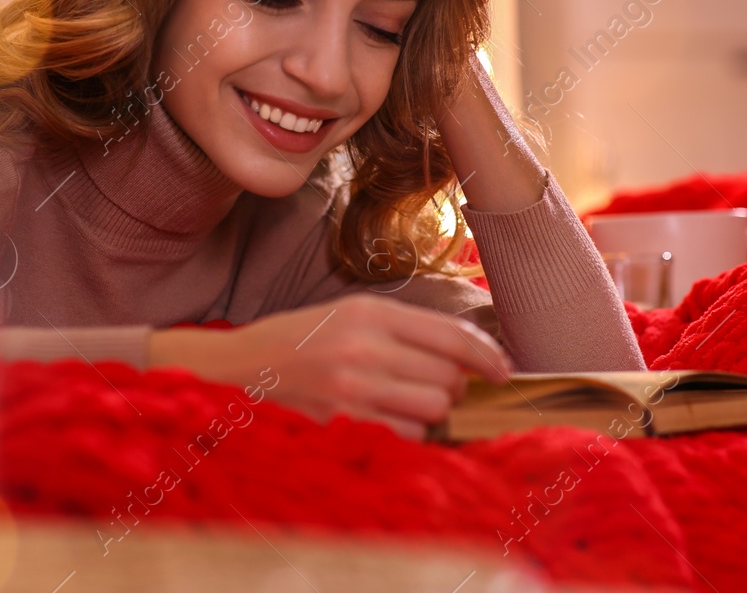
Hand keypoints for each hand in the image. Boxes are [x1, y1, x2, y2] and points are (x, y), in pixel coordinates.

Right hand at [148, 293, 512, 439]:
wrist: (244, 362)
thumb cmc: (306, 338)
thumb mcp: (353, 314)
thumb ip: (407, 330)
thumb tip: (470, 357)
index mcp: (371, 311)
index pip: (451, 336)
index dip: (487, 356)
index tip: (502, 371)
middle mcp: (364, 344)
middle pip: (448, 378)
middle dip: (454, 389)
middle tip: (438, 388)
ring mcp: (352, 384)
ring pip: (431, 410)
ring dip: (433, 414)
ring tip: (411, 404)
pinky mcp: (342, 418)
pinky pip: (403, 435)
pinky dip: (409, 434)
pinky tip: (391, 422)